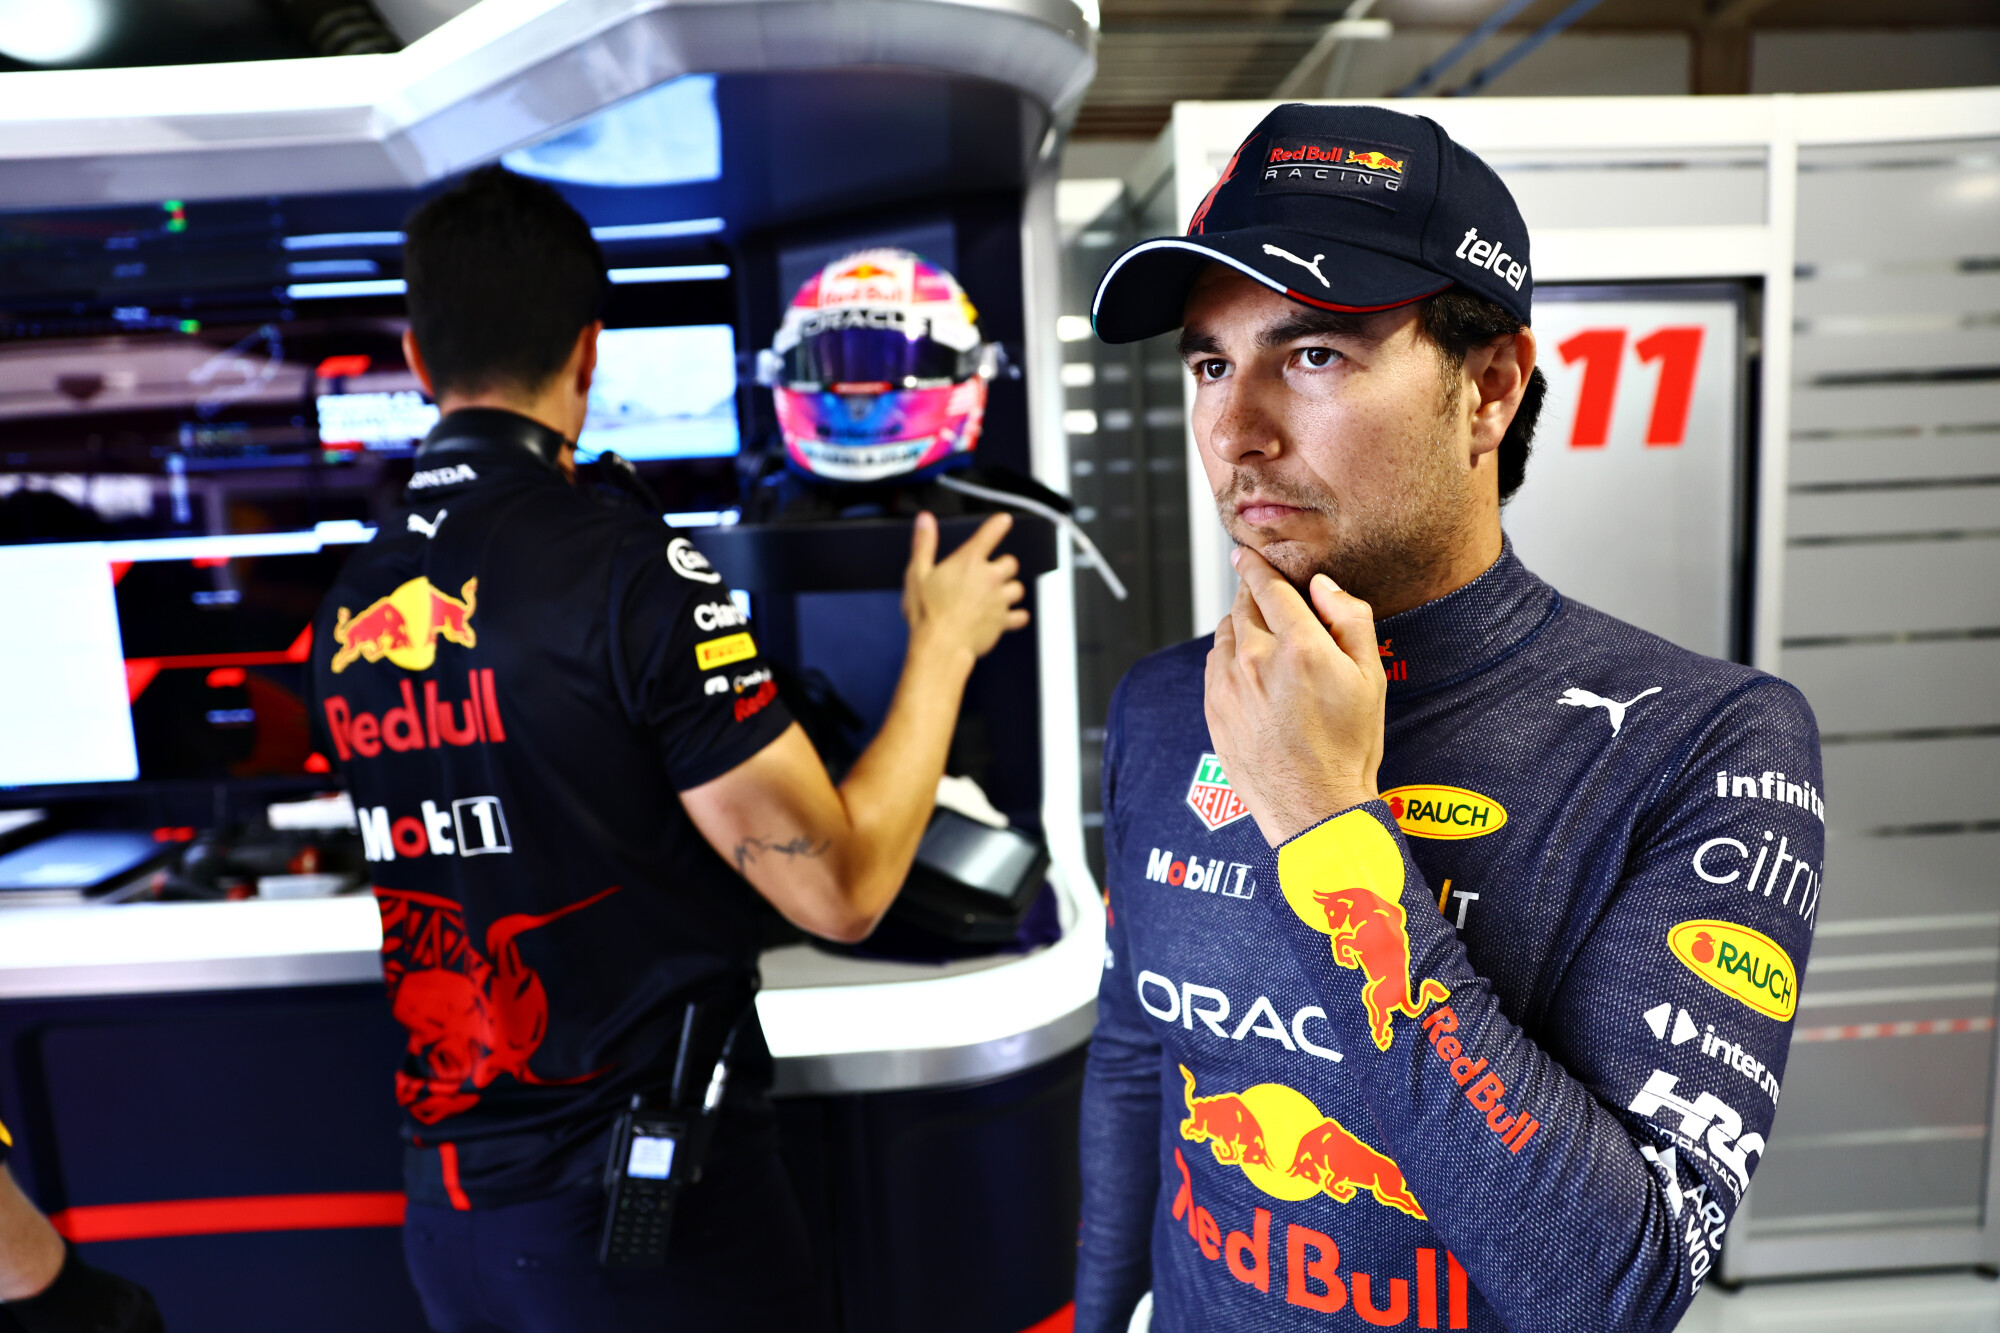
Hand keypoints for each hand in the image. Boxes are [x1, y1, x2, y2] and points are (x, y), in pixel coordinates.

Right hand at [902, 511, 1029, 667]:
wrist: (940, 646)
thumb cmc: (927, 612)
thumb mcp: (917, 573)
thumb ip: (924, 544)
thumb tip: (925, 520)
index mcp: (969, 561)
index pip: (991, 533)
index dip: (999, 524)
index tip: (1004, 520)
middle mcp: (990, 578)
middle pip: (1011, 562)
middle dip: (1002, 566)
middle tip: (989, 573)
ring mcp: (999, 600)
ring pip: (1018, 589)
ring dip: (1009, 590)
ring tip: (995, 596)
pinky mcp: (1003, 622)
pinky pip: (1020, 616)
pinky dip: (1016, 616)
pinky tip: (1008, 617)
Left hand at [1204, 544, 1386, 845]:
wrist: (1314, 807)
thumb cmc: (1348, 748)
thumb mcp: (1369, 678)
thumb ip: (1349, 620)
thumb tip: (1323, 586)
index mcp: (1300, 647)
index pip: (1268, 586)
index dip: (1257, 565)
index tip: (1247, 553)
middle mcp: (1257, 660)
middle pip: (1242, 604)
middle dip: (1251, 592)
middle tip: (1261, 592)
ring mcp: (1229, 685)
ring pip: (1226, 633)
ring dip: (1240, 625)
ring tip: (1262, 639)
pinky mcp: (1213, 709)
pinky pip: (1214, 665)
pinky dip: (1227, 656)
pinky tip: (1248, 671)